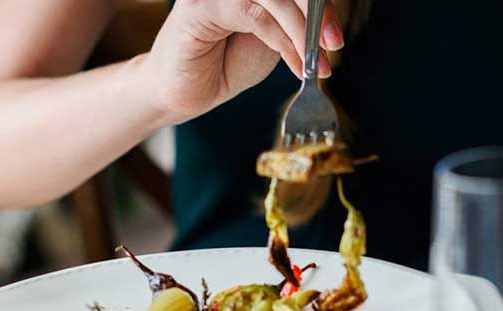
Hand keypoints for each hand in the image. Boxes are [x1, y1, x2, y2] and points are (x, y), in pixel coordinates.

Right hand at [144, 0, 343, 122]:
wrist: (183, 94)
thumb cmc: (222, 65)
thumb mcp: (271, 41)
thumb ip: (291, 23)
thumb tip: (327, 17)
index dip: (320, 5)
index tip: (336, 34)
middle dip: (317, 12)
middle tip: (334, 43)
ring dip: (302, 31)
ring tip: (315, 61)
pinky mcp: (200, 5)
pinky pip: (255, 15)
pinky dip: (282, 40)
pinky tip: (295, 64)